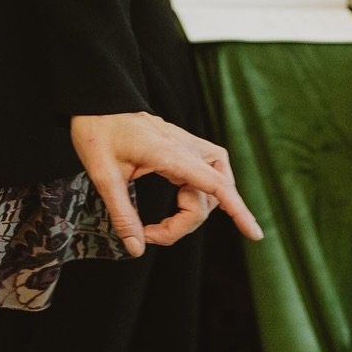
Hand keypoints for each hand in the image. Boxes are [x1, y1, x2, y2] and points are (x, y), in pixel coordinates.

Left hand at [71, 111, 263, 257]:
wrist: (97, 103)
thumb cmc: (98, 132)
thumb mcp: (102, 175)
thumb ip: (122, 213)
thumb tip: (137, 248)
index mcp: (169, 152)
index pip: (215, 184)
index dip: (238, 210)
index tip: (254, 233)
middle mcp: (186, 147)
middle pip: (211, 195)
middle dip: (185, 224)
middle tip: (148, 234)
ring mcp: (189, 145)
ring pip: (213, 187)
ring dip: (192, 212)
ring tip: (158, 225)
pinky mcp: (186, 147)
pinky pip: (207, 176)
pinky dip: (199, 196)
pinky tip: (183, 207)